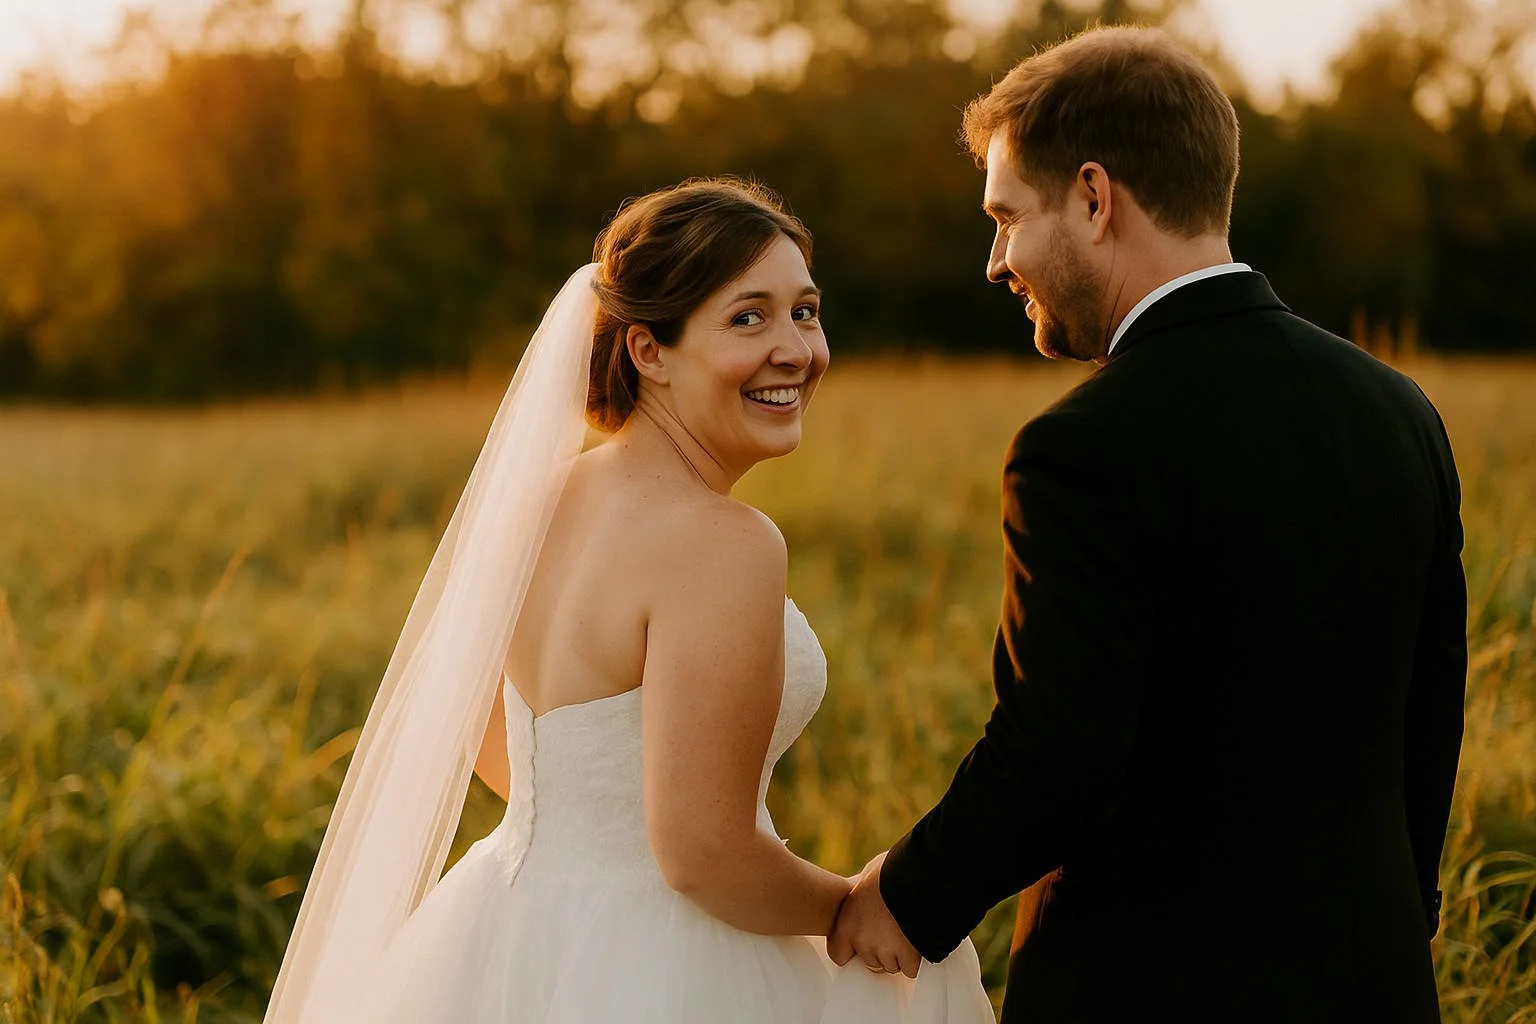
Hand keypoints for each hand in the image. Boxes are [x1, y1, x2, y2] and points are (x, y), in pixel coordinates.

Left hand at [826, 851, 921, 978]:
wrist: (920, 875)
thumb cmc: (893, 869)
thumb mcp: (868, 875)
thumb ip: (861, 892)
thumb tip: (862, 887)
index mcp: (847, 921)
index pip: (838, 954)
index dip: (852, 950)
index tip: (863, 941)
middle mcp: (861, 940)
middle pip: (870, 961)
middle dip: (881, 951)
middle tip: (892, 931)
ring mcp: (884, 951)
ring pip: (891, 966)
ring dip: (899, 955)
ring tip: (906, 931)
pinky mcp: (907, 957)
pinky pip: (909, 969)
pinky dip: (915, 959)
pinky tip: (918, 940)